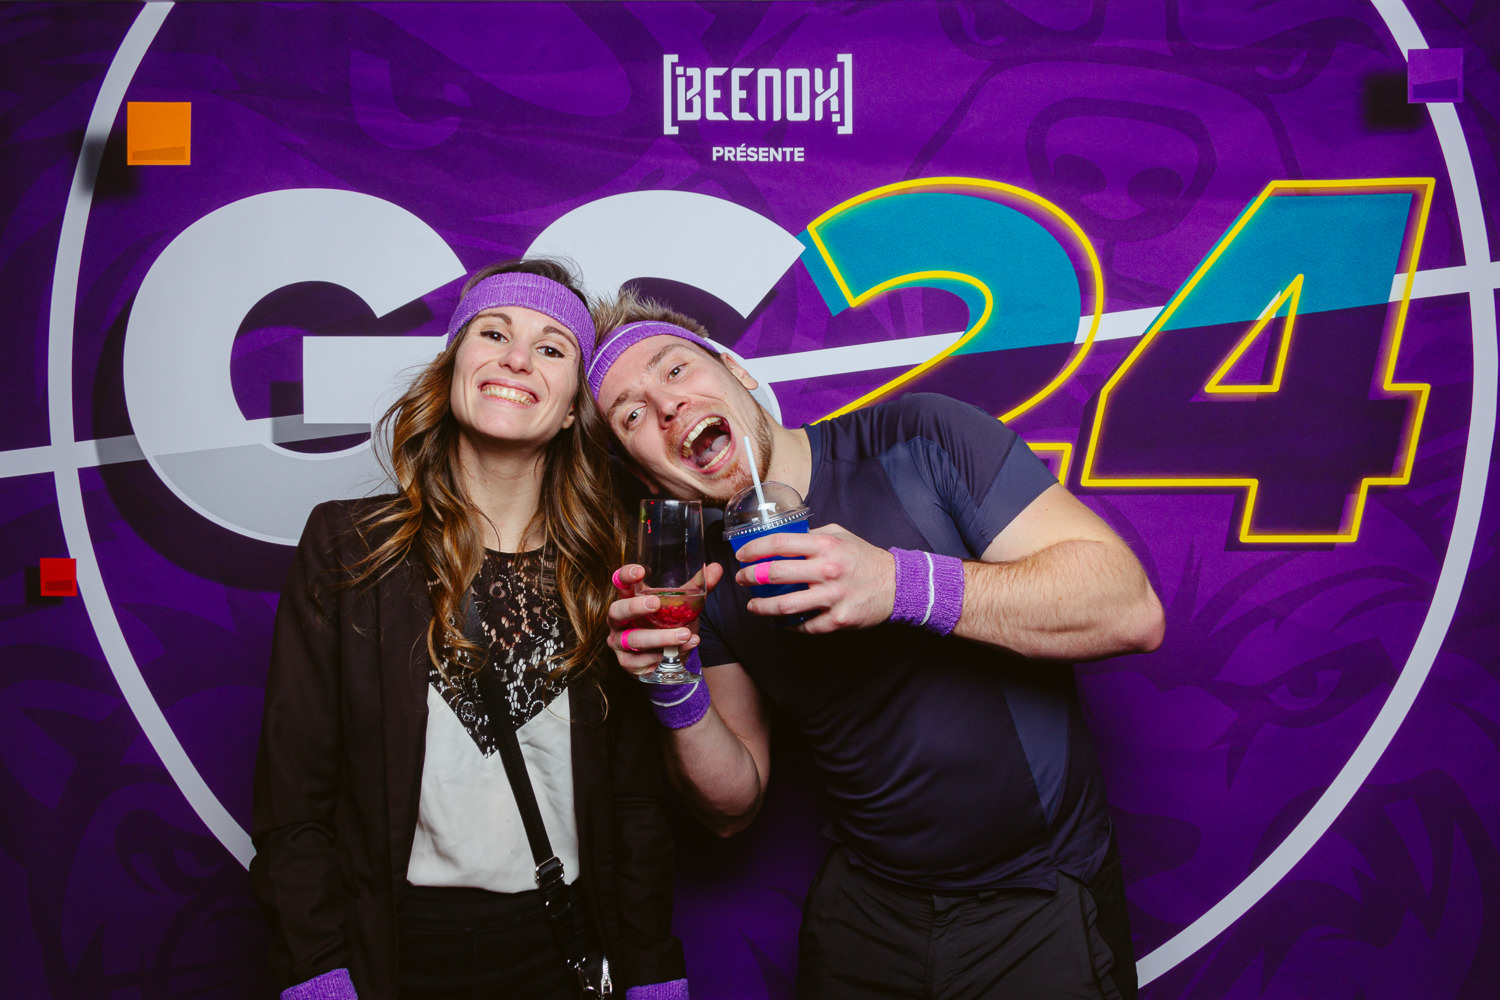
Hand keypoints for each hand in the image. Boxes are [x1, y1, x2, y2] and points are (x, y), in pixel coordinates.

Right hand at [608, 562, 724, 677]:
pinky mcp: (627, 663)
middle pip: (617, 610)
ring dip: (661, 637)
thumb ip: (696, 588)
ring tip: (685, 634)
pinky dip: (665, 655)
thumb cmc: (666, 623)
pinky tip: (682, 649)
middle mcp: (619, 620)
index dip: (626, 575)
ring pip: (635, 639)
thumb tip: (717, 568)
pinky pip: (643, 660)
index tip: (640, 572)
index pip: (620, 582)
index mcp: (629, 598)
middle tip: (655, 603)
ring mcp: (620, 642)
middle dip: (635, 607)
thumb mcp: (681, 604)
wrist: (665, 658)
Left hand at [732, 523, 895, 632]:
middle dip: (751, 577)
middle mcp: (828, 570)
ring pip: (784, 605)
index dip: (754, 549)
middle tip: (742, 579)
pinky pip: (804, 625)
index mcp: (826, 546)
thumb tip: (783, 538)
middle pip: (776, 574)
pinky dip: (787, 625)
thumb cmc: (865, 558)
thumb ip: (812, 535)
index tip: (741, 555)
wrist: (896, 585)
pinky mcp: (837, 620)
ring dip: (761, 606)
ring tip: (752, 605)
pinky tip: (778, 622)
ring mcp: (832, 597)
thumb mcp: (840, 536)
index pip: (780, 543)